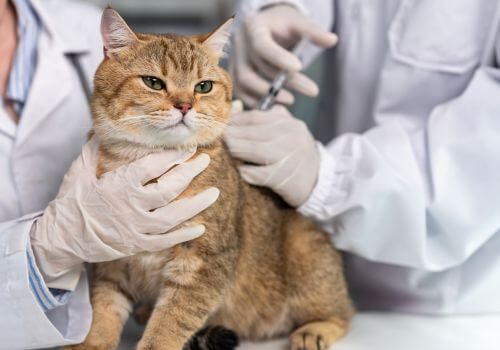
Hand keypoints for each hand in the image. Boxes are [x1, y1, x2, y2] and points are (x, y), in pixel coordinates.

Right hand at [31, 137, 218, 283]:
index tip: (188, 148)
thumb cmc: (71, 201)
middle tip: (205, 160)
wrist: (60, 238)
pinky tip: (200, 227)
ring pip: (173, 216)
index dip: (173, 156)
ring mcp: (136, 228)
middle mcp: (132, 206)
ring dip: (196, 205)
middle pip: (169, 189)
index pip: (153, 166)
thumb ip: (95, 149)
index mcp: (119, 185)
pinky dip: (183, 235)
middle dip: (190, 173)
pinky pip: (165, 241)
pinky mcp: (137, 245)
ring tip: (214, 193)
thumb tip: (104, 127)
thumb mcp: (79, 170)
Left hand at [224, 105, 318, 206]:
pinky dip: (245, 171)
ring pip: (252, 150)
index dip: (234, 120)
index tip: (219, 125)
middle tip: (215, 138)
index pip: (255, 117)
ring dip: (234, 150)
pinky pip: (257, 173)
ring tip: (225, 151)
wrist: (319, 182)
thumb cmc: (297, 155)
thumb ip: (270, 119)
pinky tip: (241, 170)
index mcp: (290, 124)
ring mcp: (288, 157)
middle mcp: (291, 137)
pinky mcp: (283, 178)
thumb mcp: (290, 132)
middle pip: (251, 132)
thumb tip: (238, 111)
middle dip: (230, 135)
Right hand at [232, 4, 337, 106]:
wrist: (265, 28)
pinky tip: (278, 106)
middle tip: (312, 90)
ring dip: (269, 95)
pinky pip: (241, 94)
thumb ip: (313, 31)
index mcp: (253, 27)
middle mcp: (239, 45)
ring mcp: (234, 62)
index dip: (279, 58)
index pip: (262, 46)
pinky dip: (258, 103)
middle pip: (258, 68)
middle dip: (285, 82)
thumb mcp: (298, 22)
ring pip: (245, 83)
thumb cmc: (283, 24)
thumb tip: (333, 40)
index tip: (299, 67)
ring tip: (292, 100)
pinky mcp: (235, 77)